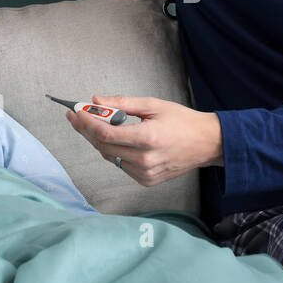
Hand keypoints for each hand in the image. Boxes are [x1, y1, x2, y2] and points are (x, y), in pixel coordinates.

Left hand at [65, 95, 222, 186]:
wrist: (206, 143)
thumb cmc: (183, 122)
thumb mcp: (153, 105)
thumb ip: (123, 103)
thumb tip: (97, 101)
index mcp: (147, 138)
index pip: (105, 133)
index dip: (86, 122)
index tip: (75, 112)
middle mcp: (145, 159)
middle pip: (102, 145)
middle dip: (86, 130)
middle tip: (76, 117)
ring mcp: (145, 173)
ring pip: (109, 156)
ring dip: (99, 141)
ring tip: (96, 125)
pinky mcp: (146, 180)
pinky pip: (121, 165)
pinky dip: (114, 151)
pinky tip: (117, 140)